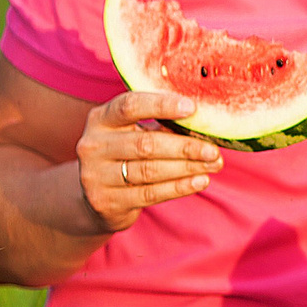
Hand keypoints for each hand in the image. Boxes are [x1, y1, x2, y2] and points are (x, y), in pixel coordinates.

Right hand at [75, 92, 220, 230]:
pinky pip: (150, 193)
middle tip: (214, 150)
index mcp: (101, 119)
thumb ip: (162, 127)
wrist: (96, 199)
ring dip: (187, 168)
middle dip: (185, 147)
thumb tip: (205, 124)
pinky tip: (200, 181)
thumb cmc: (126, 156)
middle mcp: (93, 145)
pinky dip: (179, 187)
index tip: (192, 108)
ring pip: (150, 170)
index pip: (129, 106)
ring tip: (214, 165)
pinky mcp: (105, 201)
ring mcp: (95, 175)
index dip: (161, 106)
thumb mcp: (134, 134)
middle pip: (146, 143)